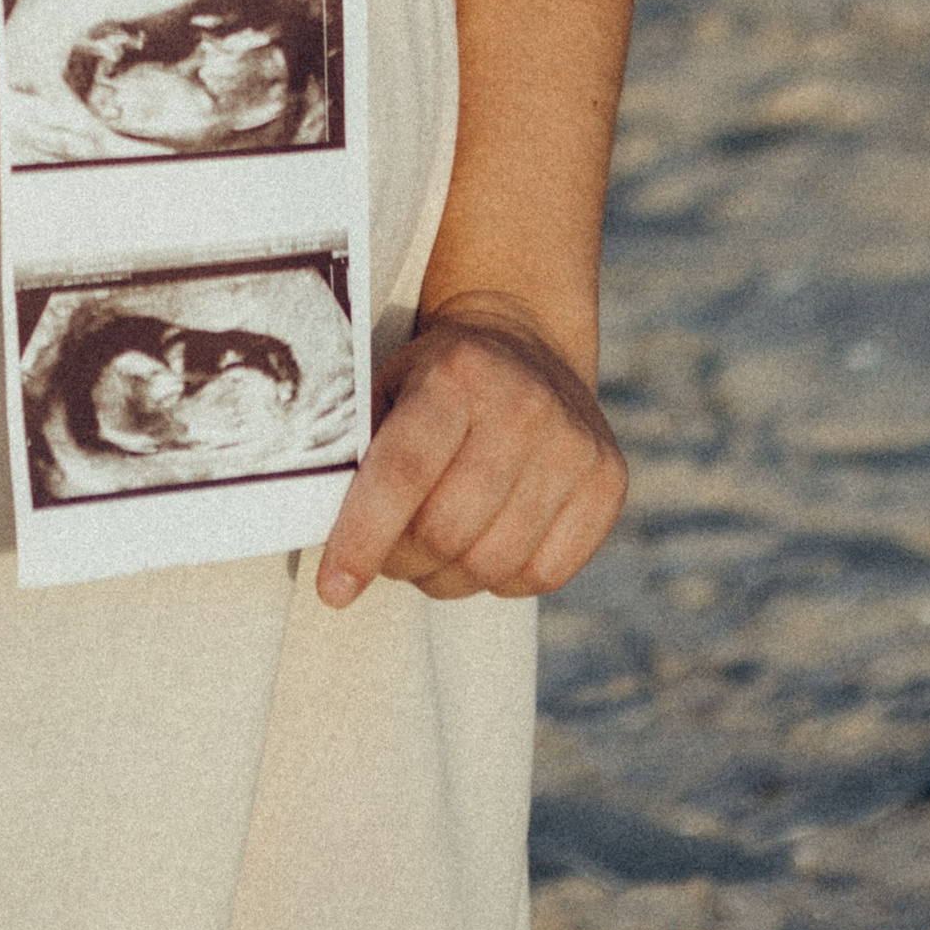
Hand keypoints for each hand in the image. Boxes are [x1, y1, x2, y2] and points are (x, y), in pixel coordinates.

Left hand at [314, 303, 626, 607]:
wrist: (525, 341)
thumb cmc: (435, 379)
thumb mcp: (389, 386)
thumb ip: (361, 450)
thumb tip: (321, 527)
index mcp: (458, 373)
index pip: (403, 473)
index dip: (362, 538)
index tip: (332, 588)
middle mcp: (525, 406)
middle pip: (446, 532)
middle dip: (402, 561)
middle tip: (387, 552)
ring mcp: (575, 445)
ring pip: (493, 565)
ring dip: (447, 577)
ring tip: (432, 549)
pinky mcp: (608, 482)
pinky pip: (543, 575)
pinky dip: (501, 578)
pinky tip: (485, 541)